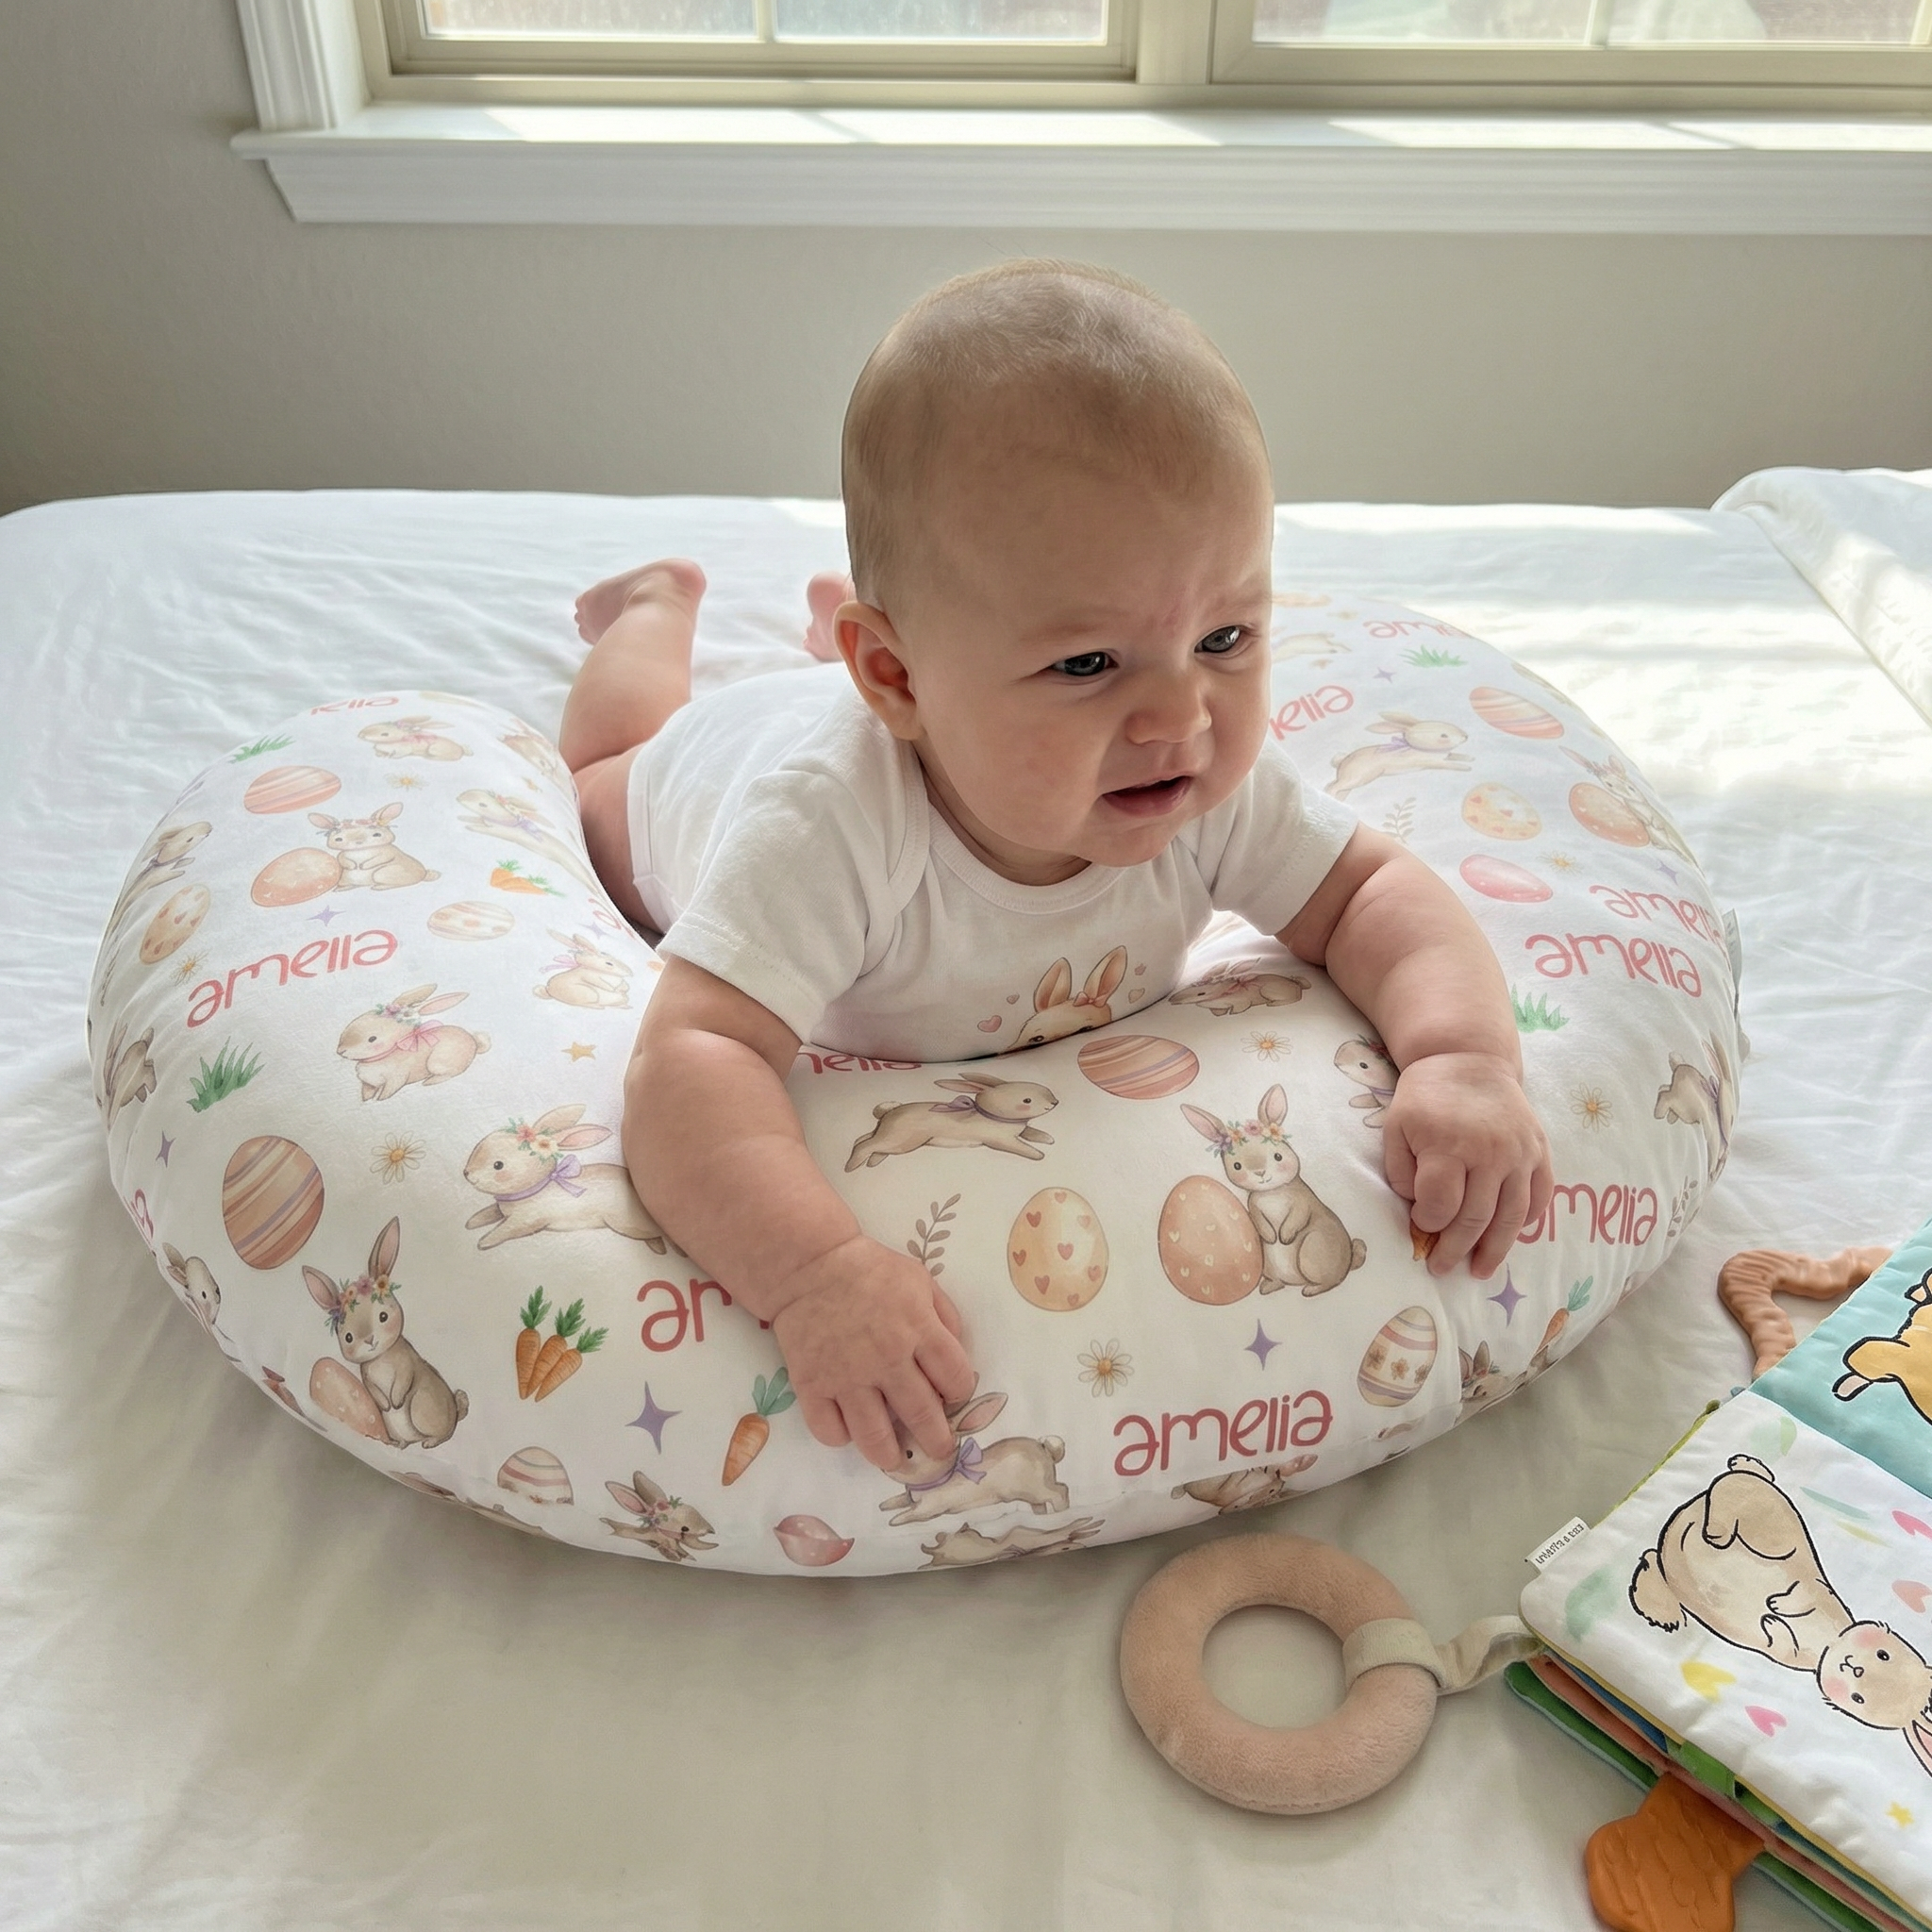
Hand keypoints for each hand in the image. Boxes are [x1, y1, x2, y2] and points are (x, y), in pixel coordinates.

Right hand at [769, 1235, 977, 1471]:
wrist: (809, 1266)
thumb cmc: (870, 1271)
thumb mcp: (920, 1280)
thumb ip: (945, 1316)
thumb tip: (957, 1355)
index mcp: (919, 1329)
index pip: (956, 1378)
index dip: (960, 1392)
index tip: (952, 1396)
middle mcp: (886, 1359)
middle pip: (922, 1415)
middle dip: (937, 1441)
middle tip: (940, 1451)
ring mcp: (847, 1376)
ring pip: (875, 1437)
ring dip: (890, 1456)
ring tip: (895, 1460)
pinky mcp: (812, 1385)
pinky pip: (829, 1430)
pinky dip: (842, 1437)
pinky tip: (849, 1429)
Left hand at [1381, 1052, 1552, 1279]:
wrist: (1468, 1059)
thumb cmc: (1425, 1098)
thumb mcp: (1395, 1127)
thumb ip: (1400, 1172)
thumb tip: (1417, 1211)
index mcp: (1449, 1146)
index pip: (1442, 1205)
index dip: (1429, 1223)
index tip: (1420, 1226)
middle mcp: (1490, 1152)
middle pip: (1477, 1218)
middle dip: (1457, 1249)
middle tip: (1442, 1268)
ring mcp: (1520, 1152)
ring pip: (1512, 1216)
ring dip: (1496, 1250)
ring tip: (1480, 1270)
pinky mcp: (1539, 1150)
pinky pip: (1540, 1196)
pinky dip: (1528, 1221)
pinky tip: (1511, 1236)